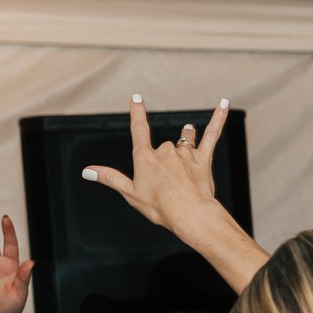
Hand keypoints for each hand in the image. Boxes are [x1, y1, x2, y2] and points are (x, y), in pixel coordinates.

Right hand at [84, 96, 240, 252]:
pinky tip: (224, 104)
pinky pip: (211, 135)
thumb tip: (87, 170)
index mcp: (145, 158)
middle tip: (167, 186)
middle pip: (163, 147)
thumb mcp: (130, 194)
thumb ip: (110, 178)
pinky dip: (218, 118)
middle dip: (165, 161)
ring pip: (184, 142)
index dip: (137, 113)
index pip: (139, 129)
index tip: (137, 98)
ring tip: (187, 137)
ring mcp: (185, 154)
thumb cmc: (160, 207)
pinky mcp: (204, 159)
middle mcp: (165, 151)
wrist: (190, 214)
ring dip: (185, 142)